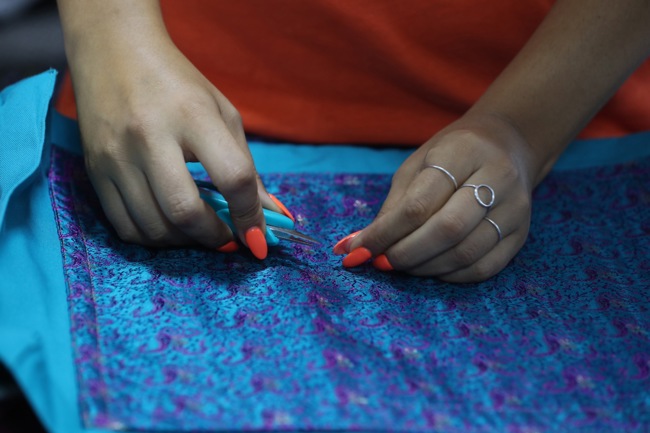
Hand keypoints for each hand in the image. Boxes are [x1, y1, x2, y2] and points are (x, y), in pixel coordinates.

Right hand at [72, 37, 277, 256]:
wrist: (112, 50)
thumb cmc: (177, 82)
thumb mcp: (222, 112)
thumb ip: (245, 165)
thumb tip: (268, 215)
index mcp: (192, 115)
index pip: (232, 176)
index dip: (250, 215)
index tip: (257, 236)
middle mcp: (149, 136)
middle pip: (185, 211)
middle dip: (214, 237)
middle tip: (227, 238)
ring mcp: (116, 156)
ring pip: (153, 227)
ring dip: (185, 242)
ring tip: (199, 231)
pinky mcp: (94, 170)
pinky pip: (124, 226)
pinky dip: (154, 239)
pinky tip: (169, 227)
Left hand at [335, 113, 539, 281]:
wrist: (507, 145)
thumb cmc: (452, 156)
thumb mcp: (416, 167)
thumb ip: (392, 207)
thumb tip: (356, 246)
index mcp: (463, 151)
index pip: (419, 203)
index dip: (385, 233)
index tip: (358, 251)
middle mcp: (497, 177)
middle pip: (447, 229)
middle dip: (405, 254)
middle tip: (381, 263)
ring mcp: (515, 207)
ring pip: (466, 252)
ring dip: (425, 268)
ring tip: (402, 266)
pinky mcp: (522, 233)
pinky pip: (485, 267)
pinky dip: (451, 276)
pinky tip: (431, 269)